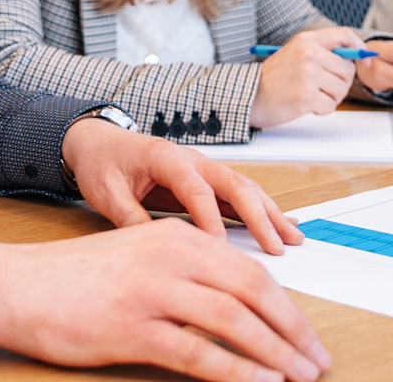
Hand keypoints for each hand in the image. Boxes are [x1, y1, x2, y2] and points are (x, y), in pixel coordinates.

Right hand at [0, 219, 330, 381]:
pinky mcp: (132, 327)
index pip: (248, 268)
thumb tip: (238, 306)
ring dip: (275, 352)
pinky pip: (197, 351)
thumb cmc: (78, 278)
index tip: (306, 333)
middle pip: (251, 289)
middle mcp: (171, 255)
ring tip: (300, 376)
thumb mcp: (140, 256)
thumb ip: (186, 271)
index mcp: (176, 236)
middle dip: (292, 328)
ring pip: (233, 320)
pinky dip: (235, 372)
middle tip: (317, 359)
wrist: (20, 285)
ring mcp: (152, 290)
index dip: (286, 303)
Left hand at [61, 118, 302, 254]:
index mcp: (167, 157)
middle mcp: (192, 159)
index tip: (223, 251)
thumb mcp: (106, 192)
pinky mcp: (205, 180)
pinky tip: (282, 225)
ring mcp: (202, 168)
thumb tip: (153, 250)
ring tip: (294, 238)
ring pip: (244, 187)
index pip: (196, 190)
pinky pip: (238, 194)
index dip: (211, 221)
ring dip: (270, 212)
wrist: (98, 141)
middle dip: (259, 215)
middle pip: (234, 184)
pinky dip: (262, 210)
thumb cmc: (102, 162)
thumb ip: (129, 218)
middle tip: (278, 246)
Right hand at [249, 27, 359, 127]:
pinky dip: (321, 109)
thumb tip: (355, 58)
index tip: (365, 60)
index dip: (360, 48)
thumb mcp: (296, 53)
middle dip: (340, 82)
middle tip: (322, 87)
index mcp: (307, 40)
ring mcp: (308, 74)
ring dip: (330, 97)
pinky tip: (305, 105)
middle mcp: (309, 54)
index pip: (345, 35)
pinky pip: (331, 105)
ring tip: (310, 95)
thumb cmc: (275, 78)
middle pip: (347, 68)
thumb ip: (322, 51)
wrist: (251, 96)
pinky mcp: (307, 96)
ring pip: (341, 89)